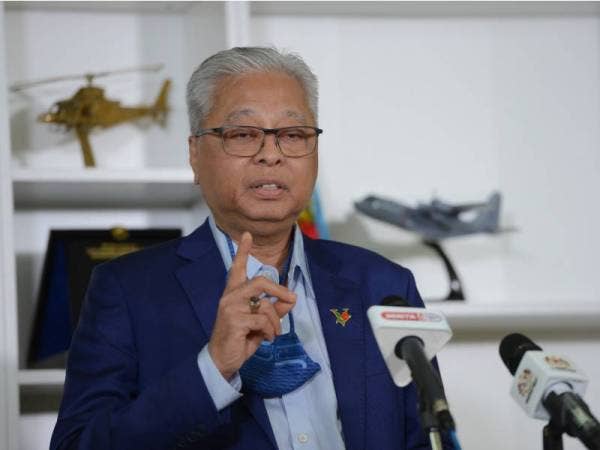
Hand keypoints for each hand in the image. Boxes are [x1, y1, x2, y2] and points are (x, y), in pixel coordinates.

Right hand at [208, 232, 296, 379]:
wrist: (222, 360)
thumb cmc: (240, 339)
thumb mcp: (260, 323)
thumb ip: (274, 310)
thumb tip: (291, 300)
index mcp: (233, 293)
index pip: (237, 268)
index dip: (242, 251)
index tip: (247, 235)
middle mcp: (230, 296)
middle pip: (260, 281)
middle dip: (279, 290)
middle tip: (291, 300)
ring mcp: (231, 307)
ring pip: (265, 305)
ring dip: (276, 321)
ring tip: (274, 333)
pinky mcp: (234, 320)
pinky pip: (262, 320)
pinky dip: (270, 331)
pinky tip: (267, 339)